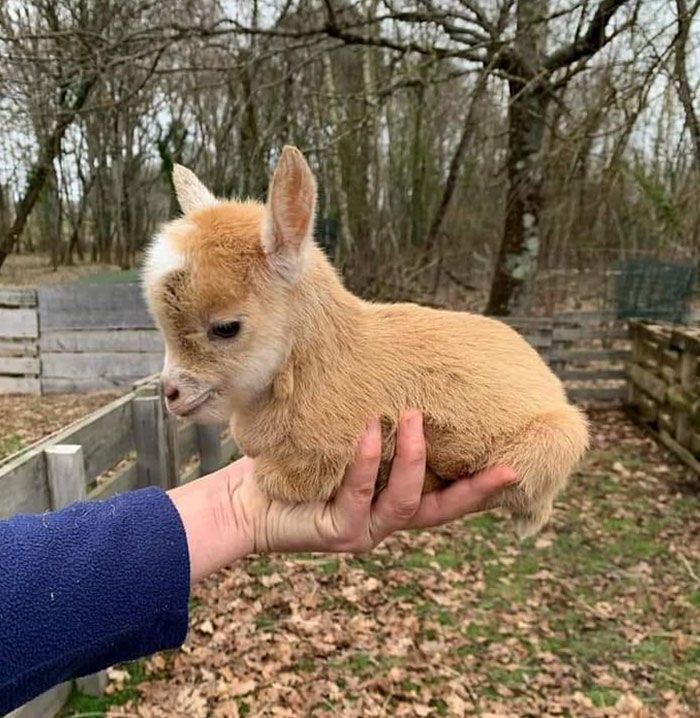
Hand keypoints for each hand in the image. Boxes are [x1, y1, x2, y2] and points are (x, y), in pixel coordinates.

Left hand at [168, 411, 516, 581]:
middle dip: (474, 489)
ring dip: (414, 460)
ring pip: (405, 502)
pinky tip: (368, 432)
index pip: (448, 495)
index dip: (481, 485)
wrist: (247, 497)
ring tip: (415, 418)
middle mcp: (386, 520)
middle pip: (442, 510)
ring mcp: (364, 529)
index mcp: (394, 500)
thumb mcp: (348, 441)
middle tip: (503, 465)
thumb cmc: (301, 463)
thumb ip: (378, 426)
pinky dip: (366, 462)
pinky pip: (359, 495)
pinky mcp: (337, 531)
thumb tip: (402, 375)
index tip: (513, 465)